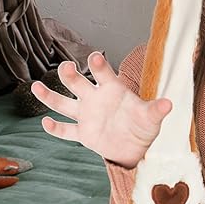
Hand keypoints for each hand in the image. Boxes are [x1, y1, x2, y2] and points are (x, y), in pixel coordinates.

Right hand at [32, 52, 172, 168]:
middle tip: (66, 67)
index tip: (95, 56)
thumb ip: (156, 109)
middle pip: (78, 84)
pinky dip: (55, 128)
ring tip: (36, 86)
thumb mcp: (151, 117)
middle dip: (71, 75)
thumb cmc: (143, 125)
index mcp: (113, 90)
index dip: (99, 66)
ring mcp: (87, 115)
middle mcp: (96, 99)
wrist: (136, 147)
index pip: (104, 74)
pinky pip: (66, 130)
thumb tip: (168, 104)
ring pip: (64, 104)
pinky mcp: (83, 133)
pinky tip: (46, 123)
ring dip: (50, 96)